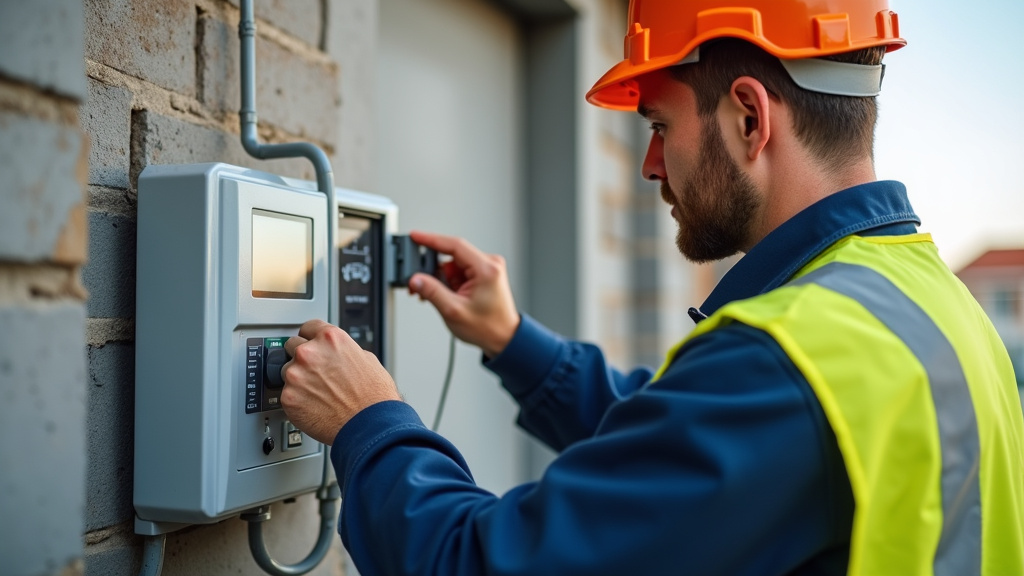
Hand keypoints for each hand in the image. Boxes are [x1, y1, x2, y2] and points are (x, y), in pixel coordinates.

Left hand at [280, 319, 400, 444]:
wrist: (369, 425)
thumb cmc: (373, 397)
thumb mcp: (367, 359)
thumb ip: (344, 351)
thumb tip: (337, 354)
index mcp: (330, 338)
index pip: (308, 326)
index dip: (312, 337)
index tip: (311, 343)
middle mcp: (309, 353)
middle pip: (292, 346)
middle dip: (303, 357)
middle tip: (316, 372)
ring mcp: (296, 375)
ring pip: (287, 371)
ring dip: (298, 379)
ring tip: (319, 393)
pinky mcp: (288, 398)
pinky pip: (286, 394)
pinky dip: (297, 400)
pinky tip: (314, 405)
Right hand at [407, 231, 519, 357]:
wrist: (503, 338)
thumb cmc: (488, 327)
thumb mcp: (454, 310)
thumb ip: (432, 292)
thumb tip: (415, 279)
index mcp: (486, 269)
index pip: (455, 245)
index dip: (431, 239)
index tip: (415, 237)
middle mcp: (489, 264)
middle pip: (452, 256)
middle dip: (434, 270)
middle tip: (419, 283)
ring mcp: (487, 269)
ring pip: (453, 265)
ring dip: (442, 279)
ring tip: (438, 297)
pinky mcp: (483, 275)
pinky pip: (459, 271)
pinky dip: (449, 282)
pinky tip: (445, 295)